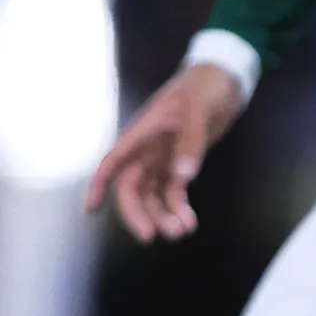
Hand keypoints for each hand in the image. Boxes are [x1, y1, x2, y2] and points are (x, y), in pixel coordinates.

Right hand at [85, 63, 247, 242]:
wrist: (226, 80)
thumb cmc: (204, 87)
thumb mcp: (198, 109)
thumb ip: (191, 141)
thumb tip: (183, 177)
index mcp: (142, 132)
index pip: (113, 162)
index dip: (99, 185)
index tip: (90, 210)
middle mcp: (147, 149)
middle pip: (131, 188)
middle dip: (137, 213)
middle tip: (151, 236)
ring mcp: (163, 158)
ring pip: (152, 195)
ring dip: (163, 215)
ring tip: (180, 232)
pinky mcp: (181, 164)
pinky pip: (173, 192)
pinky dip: (179, 208)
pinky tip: (189, 222)